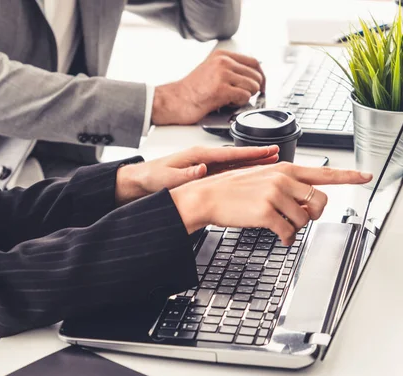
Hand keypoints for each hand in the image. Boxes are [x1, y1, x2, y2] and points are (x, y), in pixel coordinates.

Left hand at [115, 145, 278, 205]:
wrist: (137, 182)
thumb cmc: (150, 177)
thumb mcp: (166, 177)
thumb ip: (185, 173)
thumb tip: (202, 169)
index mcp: (198, 155)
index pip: (230, 153)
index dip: (251, 153)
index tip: (269, 151)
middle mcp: (203, 158)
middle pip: (237, 157)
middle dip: (258, 155)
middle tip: (279, 153)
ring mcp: (204, 166)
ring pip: (234, 165)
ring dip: (252, 164)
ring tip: (272, 163)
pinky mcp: (201, 174)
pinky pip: (226, 173)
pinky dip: (241, 173)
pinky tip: (250, 177)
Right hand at [152, 49, 264, 125]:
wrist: (173, 101)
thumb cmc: (189, 91)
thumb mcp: (210, 71)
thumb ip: (228, 70)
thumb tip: (249, 78)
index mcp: (221, 56)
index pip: (253, 62)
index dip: (260, 76)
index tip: (260, 86)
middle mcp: (223, 62)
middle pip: (256, 75)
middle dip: (252, 89)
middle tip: (241, 97)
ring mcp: (223, 75)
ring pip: (252, 86)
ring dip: (245, 97)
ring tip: (230, 100)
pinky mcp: (221, 89)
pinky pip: (244, 97)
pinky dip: (239, 104)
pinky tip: (227, 104)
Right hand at [170, 163, 372, 244]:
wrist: (206, 196)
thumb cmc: (230, 189)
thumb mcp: (260, 177)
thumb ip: (285, 184)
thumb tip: (304, 200)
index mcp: (283, 169)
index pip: (323, 173)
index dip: (348, 176)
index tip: (365, 177)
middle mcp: (281, 180)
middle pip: (319, 201)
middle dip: (314, 214)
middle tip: (301, 218)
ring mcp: (274, 196)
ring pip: (304, 220)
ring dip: (296, 228)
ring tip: (281, 226)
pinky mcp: (265, 213)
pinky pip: (289, 232)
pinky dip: (287, 239)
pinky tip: (279, 236)